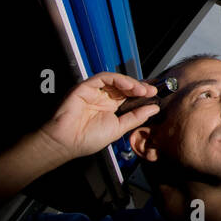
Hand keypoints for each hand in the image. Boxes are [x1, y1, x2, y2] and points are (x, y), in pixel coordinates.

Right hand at [38, 72, 161, 160]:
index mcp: (110, 107)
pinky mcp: (85, 87)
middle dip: (140, 87)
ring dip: (131, 83)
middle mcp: (103, 97)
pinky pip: (103, 77)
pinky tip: (129, 86)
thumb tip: (153, 109)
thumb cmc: (87, 138)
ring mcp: (94, 91)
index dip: (142, 93)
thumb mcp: (118, 128)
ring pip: (116, 80)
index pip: (129, 95)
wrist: (66, 142)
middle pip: (125, 86)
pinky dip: (118, 79)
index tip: (154, 95)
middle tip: (151, 91)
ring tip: (142, 90)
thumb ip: (135, 117)